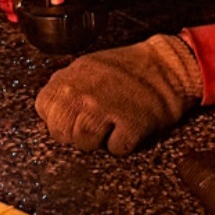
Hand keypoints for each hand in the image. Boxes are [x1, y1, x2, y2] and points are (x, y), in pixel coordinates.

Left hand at [36, 34, 202, 154]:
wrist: (170, 65)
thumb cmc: (131, 68)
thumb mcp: (91, 65)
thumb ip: (68, 84)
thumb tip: (50, 108)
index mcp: (73, 75)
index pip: (44, 107)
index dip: (57, 115)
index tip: (71, 114)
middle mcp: (85, 92)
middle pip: (61, 131)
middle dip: (75, 132)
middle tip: (94, 123)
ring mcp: (107, 109)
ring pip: (84, 143)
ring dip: (99, 139)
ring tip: (113, 123)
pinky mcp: (130, 125)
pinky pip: (115, 149)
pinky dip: (124, 142)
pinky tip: (129, 125)